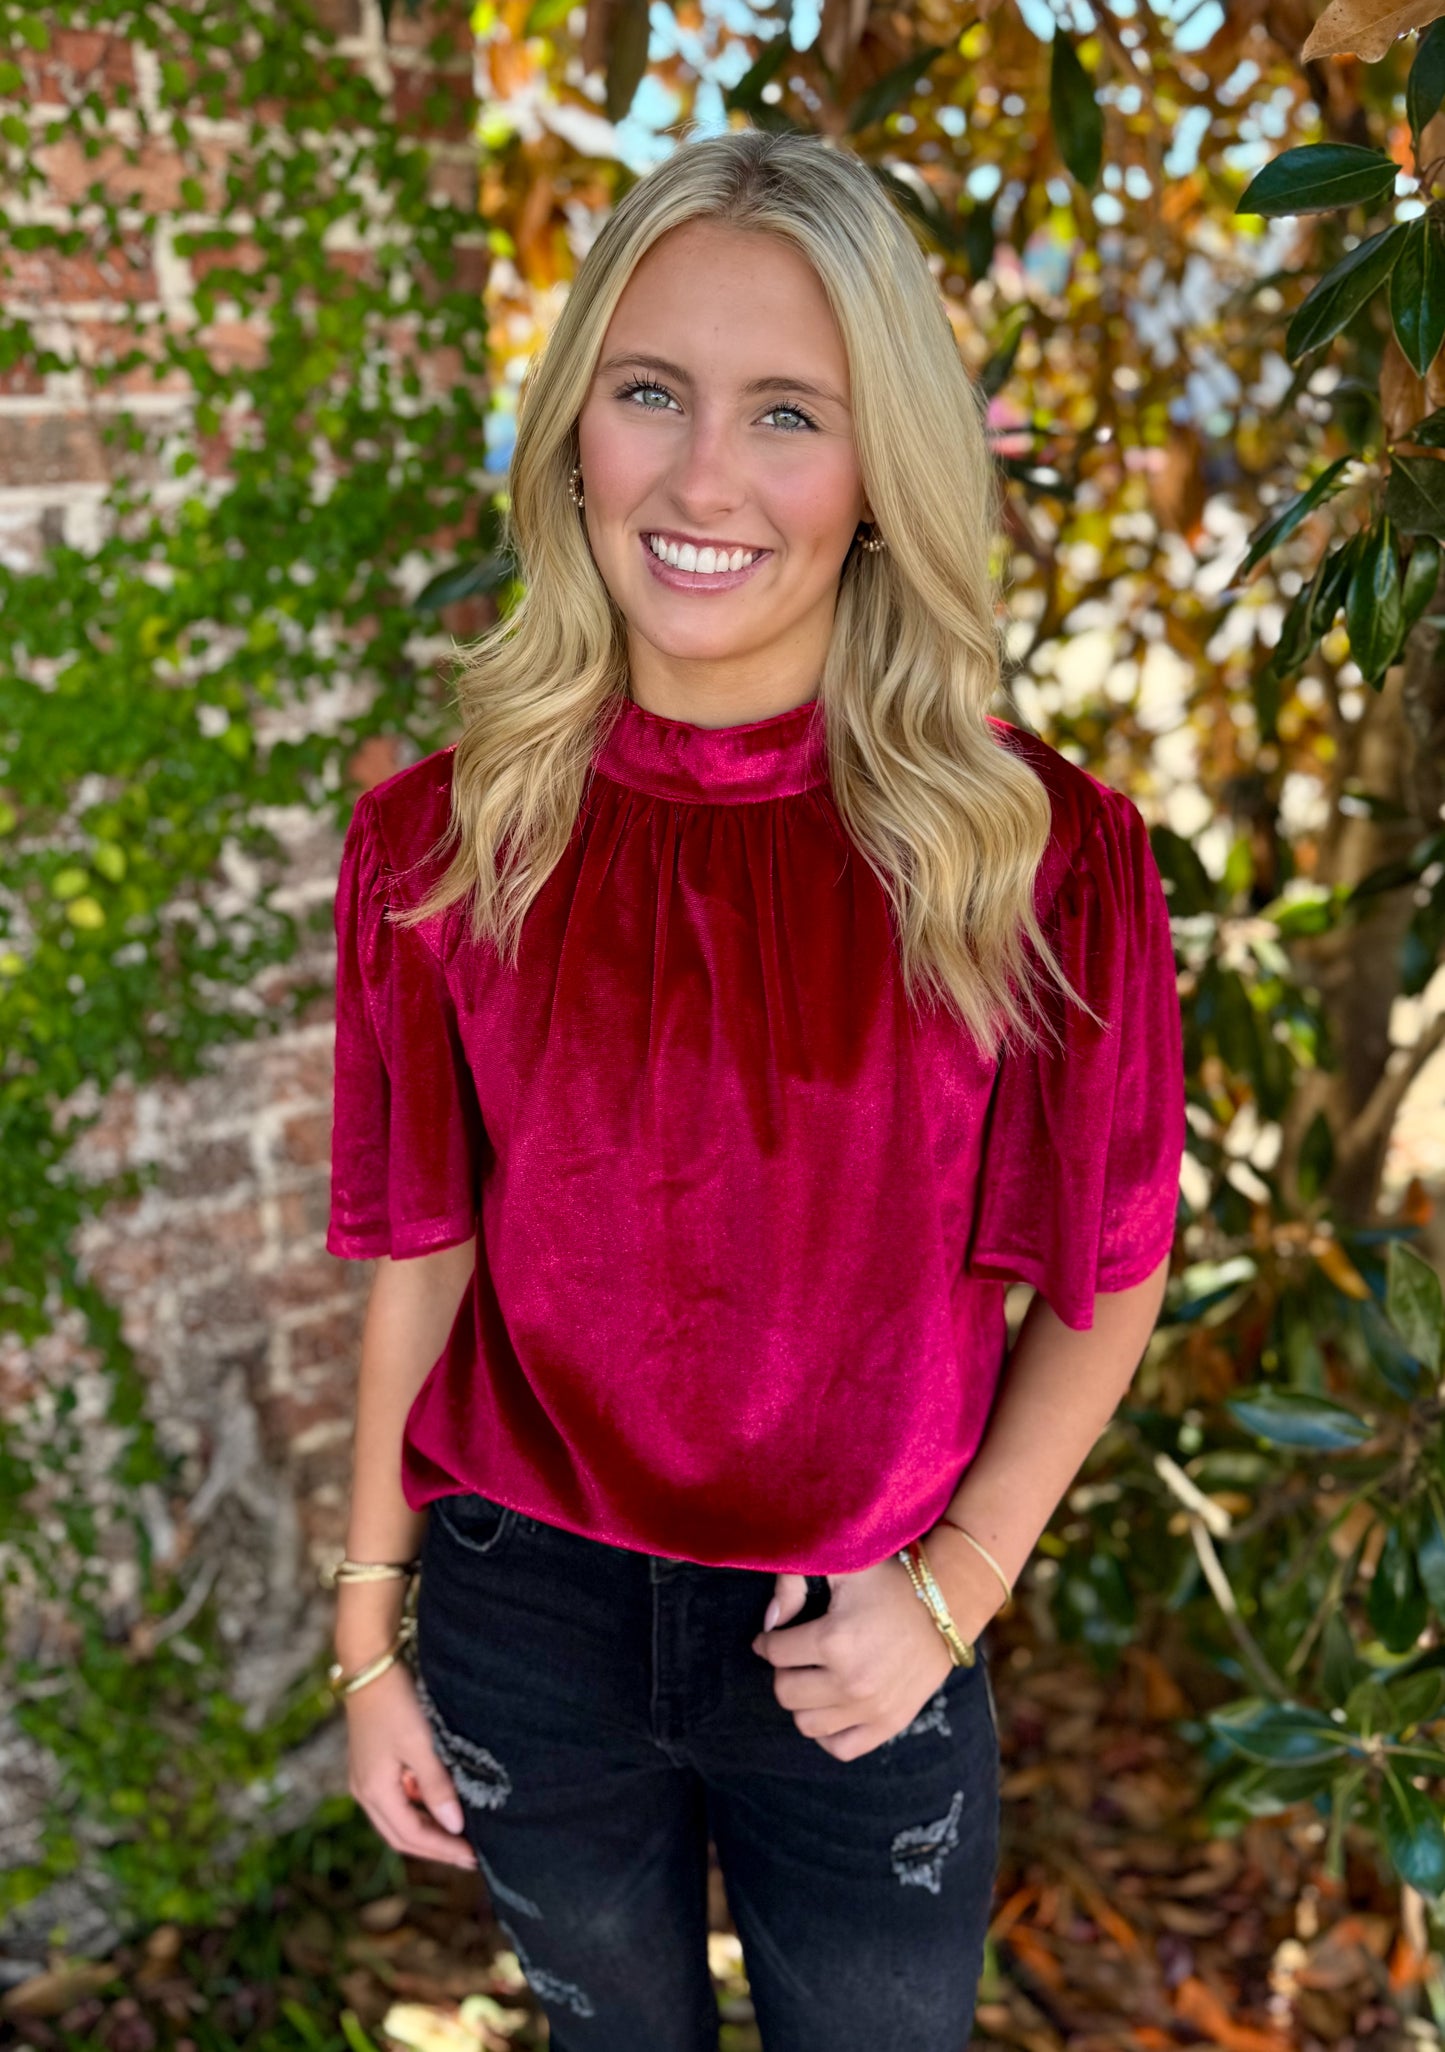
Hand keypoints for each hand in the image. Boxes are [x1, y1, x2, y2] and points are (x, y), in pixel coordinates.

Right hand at [343, 1659, 477, 1869]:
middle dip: (435, 1848)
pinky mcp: (370, 1765)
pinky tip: (439, 1803)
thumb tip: (453, 1826)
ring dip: (426, 1831)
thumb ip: (436, 1787)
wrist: (370, 1665)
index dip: (442, 1850)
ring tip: (458, 1834)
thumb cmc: (396, 1703)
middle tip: (469, 1856)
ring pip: (397, 1819)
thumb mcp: (421, 1745)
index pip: (411, 1837)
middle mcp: (364, 1791)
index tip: (473, 1857)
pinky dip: (417, 1810)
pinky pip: (394, 1801)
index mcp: (374, 1791)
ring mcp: (365, 1778)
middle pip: (401, 1835)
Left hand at [751, 1548, 974, 1761]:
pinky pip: (840, 1748)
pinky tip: (831, 1708)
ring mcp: (871, 1708)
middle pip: (785, 1692)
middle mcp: (850, 1681)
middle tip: (795, 1657)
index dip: (768, 1641)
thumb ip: (793, 1583)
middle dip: (783, 1671)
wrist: (945, 1605)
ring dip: (802, 1702)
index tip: (774, 1636)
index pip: (774, 1652)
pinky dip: (827, 1734)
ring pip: (806, 1724)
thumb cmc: (889, 1581)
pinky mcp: (889, 1724)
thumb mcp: (841, 1566)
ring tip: (813, 1680)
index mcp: (834, 1640)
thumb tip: (770, 1622)